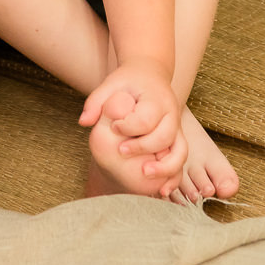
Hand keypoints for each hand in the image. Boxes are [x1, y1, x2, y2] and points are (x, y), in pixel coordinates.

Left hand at [80, 58, 185, 185]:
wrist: (150, 74)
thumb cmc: (127, 81)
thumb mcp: (110, 85)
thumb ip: (96, 102)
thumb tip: (83, 123)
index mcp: (155, 98)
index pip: (146, 118)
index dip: (129, 126)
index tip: (114, 126)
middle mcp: (171, 113)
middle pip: (165, 136)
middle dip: (144, 147)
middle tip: (122, 151)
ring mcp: (177, 127)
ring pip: (180, 151)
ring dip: (165, 167)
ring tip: (145, 174)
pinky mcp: (177, 138)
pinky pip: (181, 159)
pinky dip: (174, 176)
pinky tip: (162, 190)